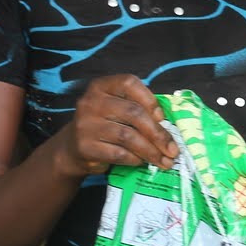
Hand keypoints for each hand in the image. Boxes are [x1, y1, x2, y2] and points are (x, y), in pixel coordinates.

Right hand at [53, 74, 175, 178]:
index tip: (163, 118)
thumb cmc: (106, 125)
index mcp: (102, 86)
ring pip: (128, 136)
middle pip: (133, 113)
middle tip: (173, 150)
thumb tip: (170, 126)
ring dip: (151, 151)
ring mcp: (86, 124)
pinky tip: (141, 161)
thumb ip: (139, 109)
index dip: (150, 99)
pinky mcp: (85, 146)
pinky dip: (134, 159)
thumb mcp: (118, 109)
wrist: (72, 148)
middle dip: (158, 134)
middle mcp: (91, 102)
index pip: (129, 83)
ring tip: (164, 161)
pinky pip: (118, 153)